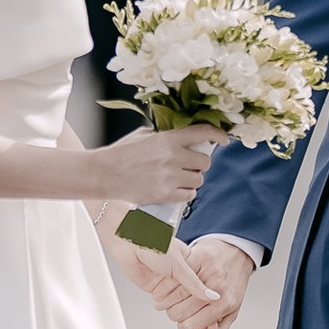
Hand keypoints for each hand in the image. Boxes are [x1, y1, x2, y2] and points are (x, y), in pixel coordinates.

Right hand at [98, 125, 216, 211]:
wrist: (104, 173)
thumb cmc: (122, 152)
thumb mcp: (145, 136)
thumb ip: (166, 136)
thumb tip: (186, 138)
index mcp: (168, 139)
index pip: (203, 133)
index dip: (218, 135)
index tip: (224, 140)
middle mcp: (173, 157)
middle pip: (205, 162)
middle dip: (199, 164)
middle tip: (188, 166)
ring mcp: (170, 177)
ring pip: (198, 180)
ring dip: (192, 180)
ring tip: (177, 178)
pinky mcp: (165, 195)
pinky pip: (188, 195)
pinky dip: (185, 193)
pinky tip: (174, 189)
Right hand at [152, 233, 253, 328]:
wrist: (238, 253)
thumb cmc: (233, 283)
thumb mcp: (232, 310)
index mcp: (224, 305)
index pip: (190, 326)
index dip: (183, 327)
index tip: (183, 322)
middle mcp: (215, 289)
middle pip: (178, 312)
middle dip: (172, 314)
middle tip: (174, 309)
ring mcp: (206, 272)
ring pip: (172, 295)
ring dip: (164, 300)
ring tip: (166, 300)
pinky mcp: (197, 257)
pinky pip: (173, 275)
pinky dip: (164, 284)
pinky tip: (164, 287)